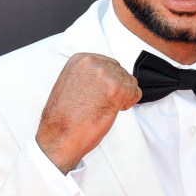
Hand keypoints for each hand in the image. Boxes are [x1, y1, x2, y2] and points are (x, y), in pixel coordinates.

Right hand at [37, 53, 141, 172]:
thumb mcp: (71, 84)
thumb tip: (103, 77)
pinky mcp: (116, 89)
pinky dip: (129, 104)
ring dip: (123, 96)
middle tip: (103, 103)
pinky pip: (136, 93)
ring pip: (130, 82)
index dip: (109, 82)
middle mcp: (92, 63)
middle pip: (121, 72)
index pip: (109, 64)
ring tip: (105, 107)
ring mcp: (105, 75)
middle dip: (117, 88)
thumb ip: (88, 75)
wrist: (59, 136)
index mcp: (80, 59)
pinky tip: (113, 110)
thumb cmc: (64, 117)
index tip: (99, 94)